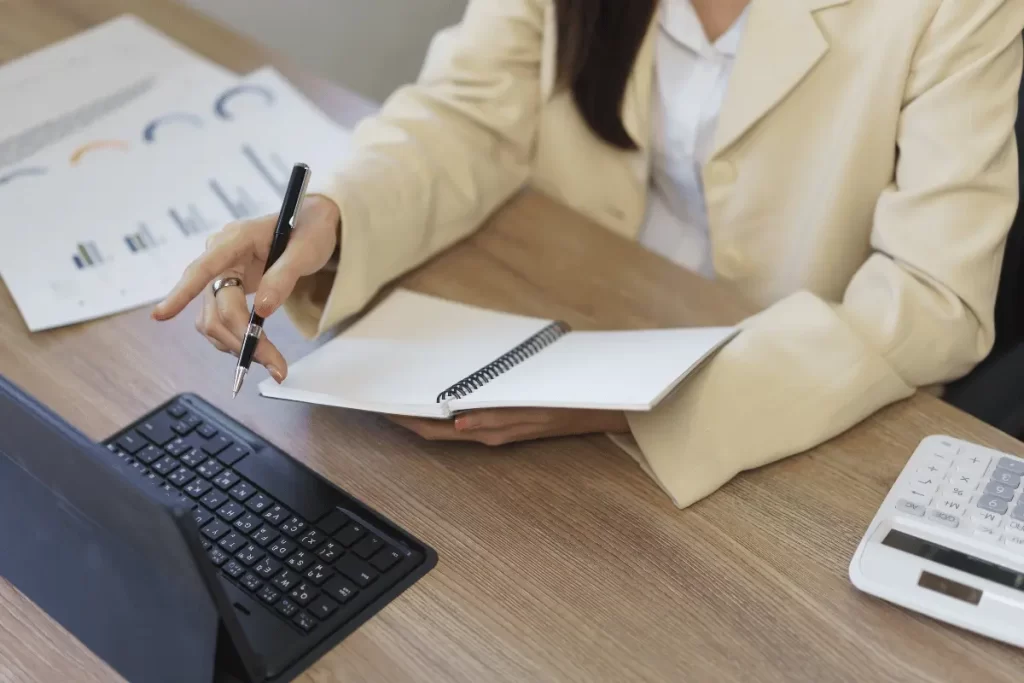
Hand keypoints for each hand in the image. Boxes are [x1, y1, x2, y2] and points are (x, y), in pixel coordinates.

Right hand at [151, 195, 340, 380]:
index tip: (160, 316)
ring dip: (236, 344)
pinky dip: (234, 339)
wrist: (311, 226)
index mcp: (236, 238)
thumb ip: (283, 277)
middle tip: (275, 366)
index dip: (182, 292)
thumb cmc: (309, 231)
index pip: (203, 267)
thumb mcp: (305, 251)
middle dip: (240, 338)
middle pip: (216, 305)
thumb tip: (263, 311)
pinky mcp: (225, 289)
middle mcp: (220, 256)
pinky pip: (218, 320)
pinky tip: (256, 348)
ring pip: (212, 319)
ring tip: (272, 361)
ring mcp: (220, 274)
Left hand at [386, 408, 629, 445]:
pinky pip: (465, 417)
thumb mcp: (529, 410)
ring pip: (447, 425)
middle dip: (406, 417)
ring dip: (423, 412)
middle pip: (434, 429)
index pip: (433, 429)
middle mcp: (485, 433)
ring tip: (401, 395)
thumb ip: (493, 417)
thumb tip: (458, 423)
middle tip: (380, 399)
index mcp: (487, 432)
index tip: (379, 408)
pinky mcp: (503, 419)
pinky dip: (445, 408)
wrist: (594, 408)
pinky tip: (439, 395)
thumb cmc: (562, 405)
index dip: (404, 420)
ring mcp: (494, 428)